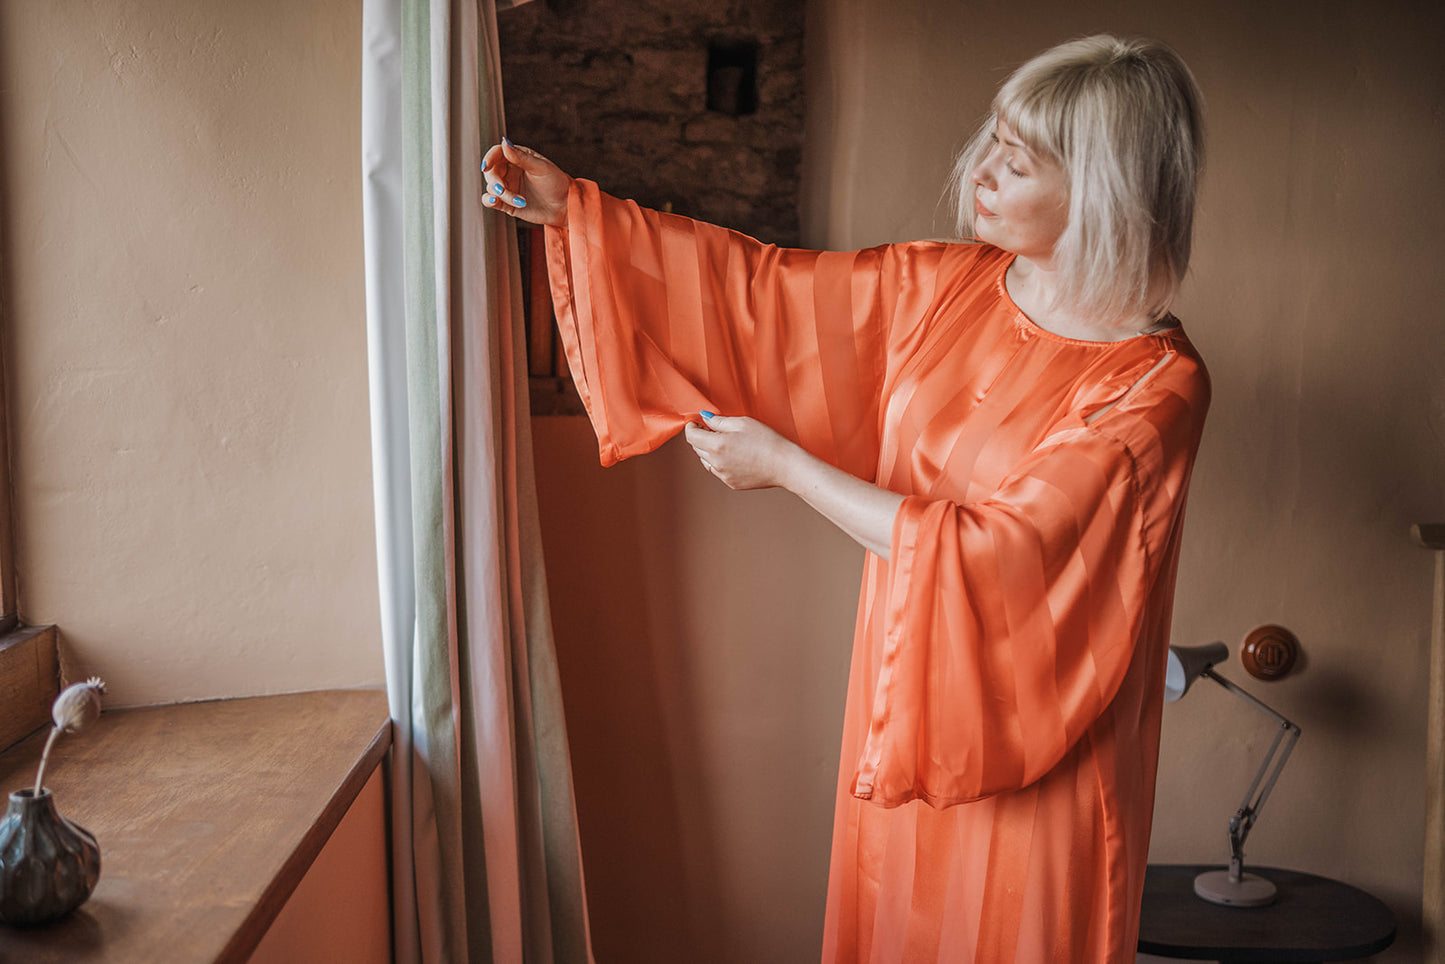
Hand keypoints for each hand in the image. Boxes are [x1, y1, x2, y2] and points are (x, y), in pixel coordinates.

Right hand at [481, 140, 571, 226]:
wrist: (564, 206)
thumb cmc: (556, 183)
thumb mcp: (541, 168)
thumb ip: (521, 157)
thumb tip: (504, 141)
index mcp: (517, 157)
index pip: (497, 153)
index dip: (489, 158)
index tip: (486, 166)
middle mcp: (510, 171)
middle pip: (491, 171)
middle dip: (495, 181)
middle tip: (503, 189)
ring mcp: (508, 187)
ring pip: (492, 187)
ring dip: (501, 194)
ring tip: (520, 201)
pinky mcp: (507, 203)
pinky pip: (490, 201)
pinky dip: (489, 201)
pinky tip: (494, 201)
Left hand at [683, 414, 797, 490]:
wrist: (784, 465)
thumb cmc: (766, 441)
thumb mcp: (742, 423)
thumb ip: (719, 421)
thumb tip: (704, 418)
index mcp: (717, 445)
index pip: (691, 436)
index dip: (691, 427)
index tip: (695, 422)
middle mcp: (716, 462)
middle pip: (697, 448)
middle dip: (700, 437)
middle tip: (711, 429)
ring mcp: (723, 475)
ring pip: (706, 460)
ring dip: (708, 450)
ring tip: (724, 441)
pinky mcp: (731, 483)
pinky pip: (717, 470)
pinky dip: (719, 461)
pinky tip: (734, 454)